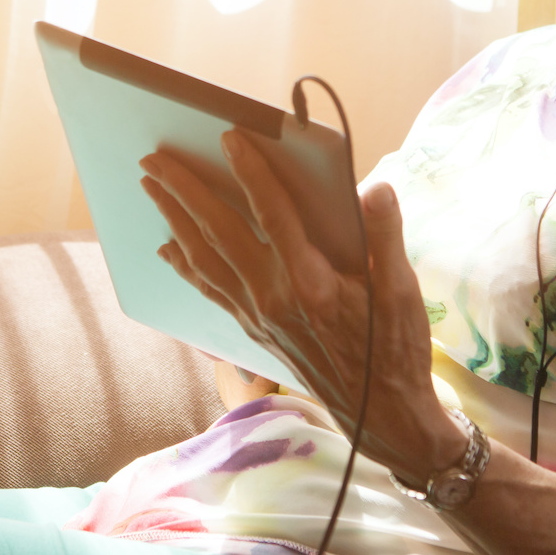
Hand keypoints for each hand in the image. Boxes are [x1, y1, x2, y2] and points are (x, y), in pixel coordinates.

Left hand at [139, 130, 460, 482]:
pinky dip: (186, 265)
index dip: (251, 173)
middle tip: (155, 158)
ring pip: (205, 259)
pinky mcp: (255, 330)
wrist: (381, 416)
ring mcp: (259, 316)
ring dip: (175, 219)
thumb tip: (376, 187)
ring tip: (152, 187)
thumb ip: (386, 236)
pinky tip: (168, 249)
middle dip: (185, 191)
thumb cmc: (395, 350)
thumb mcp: (403, 291)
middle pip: (220, 232)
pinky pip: (211, 290)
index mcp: (311, 282)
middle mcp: (274, 297)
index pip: (273, 214)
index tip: (229, 138)